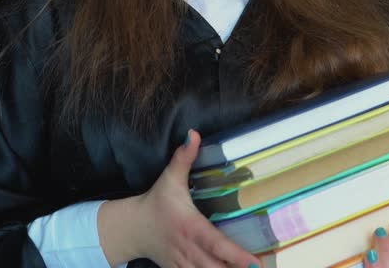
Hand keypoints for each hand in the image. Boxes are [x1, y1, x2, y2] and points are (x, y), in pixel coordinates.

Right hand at [99, 129, 259, 267]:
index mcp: (190, 226)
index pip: (216, 244)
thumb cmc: (156, 202)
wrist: (133, 228)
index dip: (236, 256)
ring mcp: (184, 264)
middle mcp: (189, 249)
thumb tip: (193, 133)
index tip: (256, 264)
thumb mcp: (169, 178)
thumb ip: (184, 157)